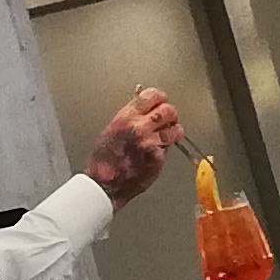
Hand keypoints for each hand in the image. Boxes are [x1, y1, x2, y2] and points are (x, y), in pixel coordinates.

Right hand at [85, 85, 184, 203]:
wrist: (104, 184)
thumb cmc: (104, 160)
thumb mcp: (112, 129)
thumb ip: (130, 116)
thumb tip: (143, 106)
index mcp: (126, 117)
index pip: (152, 96)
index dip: (160, 98)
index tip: (162, 101)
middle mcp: (139, 127)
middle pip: (168, 110)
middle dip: (170, 114)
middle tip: (168, 119)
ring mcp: (150, 142)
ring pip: (175, 129)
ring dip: (174, 131)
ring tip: (169, 135)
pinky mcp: (158, 157)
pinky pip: (169, 147)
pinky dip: (167, 148)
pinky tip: (159, 151)